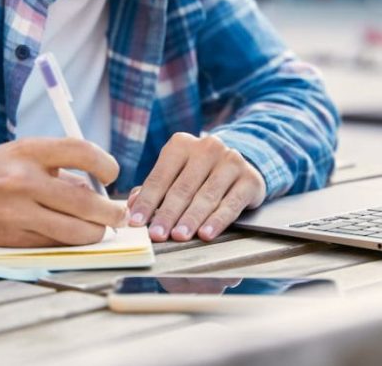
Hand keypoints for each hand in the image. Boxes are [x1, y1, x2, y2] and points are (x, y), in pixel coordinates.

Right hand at [0, 137, 127, 246]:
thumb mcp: (23, 155)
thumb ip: (59, 170)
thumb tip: (97, 191)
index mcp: (30, 151)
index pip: (81, 150)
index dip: (106, 163)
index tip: (112, 173)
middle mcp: (24, 180)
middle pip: (86, 201)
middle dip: (111, 212)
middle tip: (119, 215)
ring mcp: (18, 212)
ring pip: (75, 231)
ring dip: (95, 232)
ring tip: (99, 229)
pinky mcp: (12, 239)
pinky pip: (54, 244)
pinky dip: (69, 242)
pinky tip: (72, 236)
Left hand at [127, 132, 265, 241]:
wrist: (240, 166)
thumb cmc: (198, 174)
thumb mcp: (175, 175)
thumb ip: (154, 189)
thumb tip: (131, 204)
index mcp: (181, 144)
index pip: (160, 177)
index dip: (147, 201)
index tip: (136, 223)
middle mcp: (207, 148)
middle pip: (183, 187)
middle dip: (168, 214)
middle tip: (157, 234)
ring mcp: (231, 161)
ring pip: (206, 196)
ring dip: (191, 219)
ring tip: (179, 236)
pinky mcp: (250, 178)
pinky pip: (231, 204)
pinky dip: (217, 221)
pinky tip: (206, 234)